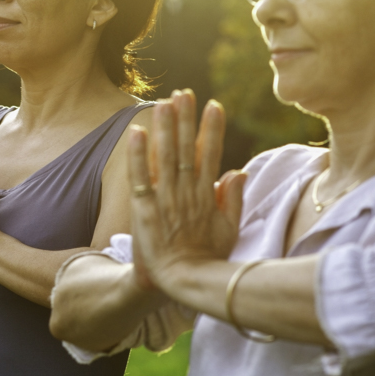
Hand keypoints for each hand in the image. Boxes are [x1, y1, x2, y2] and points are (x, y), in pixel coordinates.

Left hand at [128, 90, 245, 289]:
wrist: (184, 283)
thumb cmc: (208, 258)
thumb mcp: (229, 229)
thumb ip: (233, 198)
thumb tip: (237, 170)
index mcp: (207, 195)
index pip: (210, 154)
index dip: (211, 129)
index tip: (213, 105)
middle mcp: (187, 192)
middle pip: (186, 148)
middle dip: (185, 119)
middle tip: (184, 92)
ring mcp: (166, 199)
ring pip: (165, 156)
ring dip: (164, 128)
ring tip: (163, 102)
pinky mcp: (144, 209)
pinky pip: (140, 177)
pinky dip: (138, 155)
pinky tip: (137, 133)